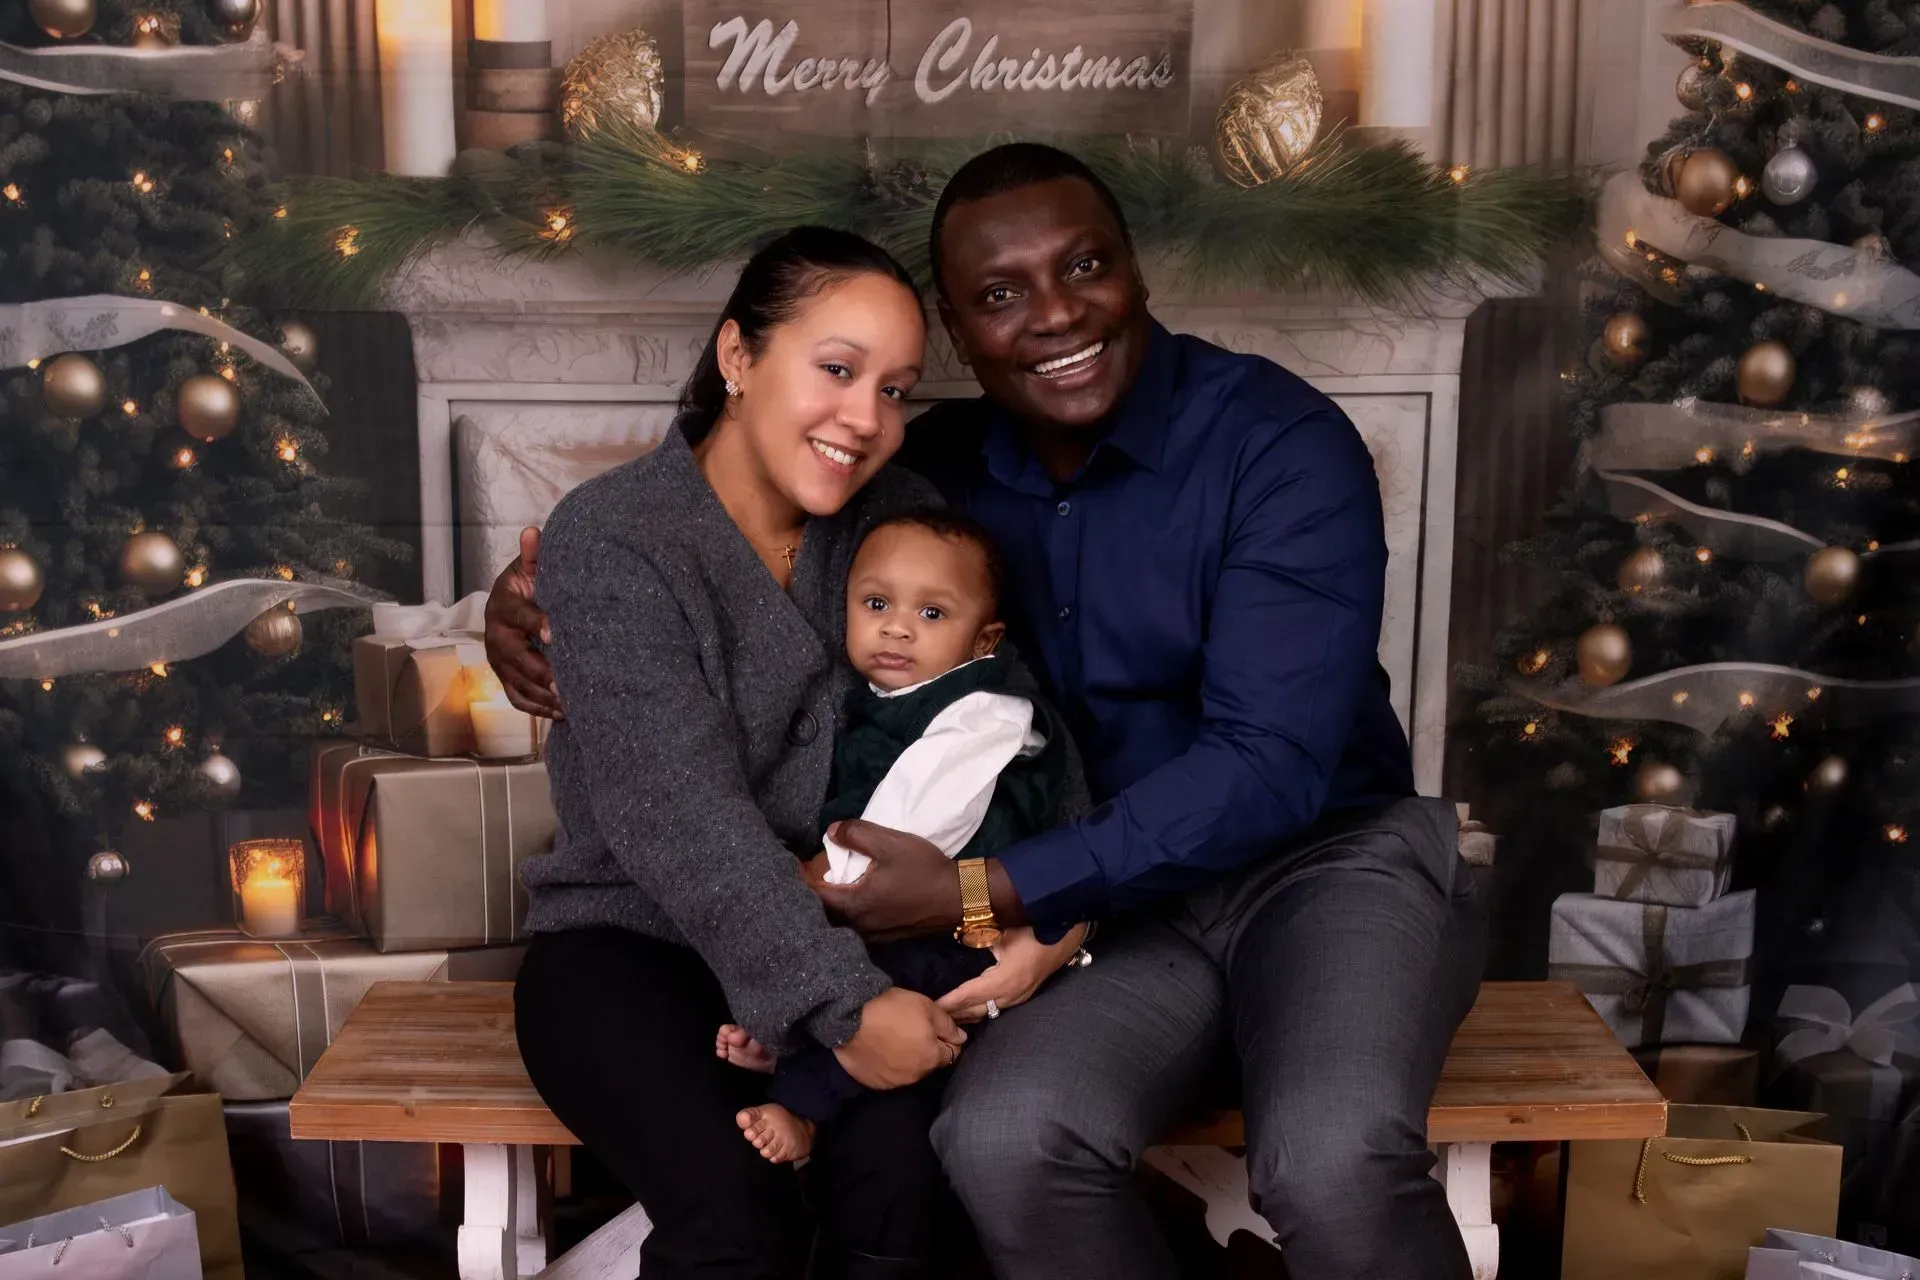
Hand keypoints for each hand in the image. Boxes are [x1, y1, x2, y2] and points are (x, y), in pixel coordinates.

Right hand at [484, 527, 562, 718]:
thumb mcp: (531, 568)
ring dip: (542, 695)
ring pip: (517, 682)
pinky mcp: (503, 677)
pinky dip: (537, 708)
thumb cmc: (529, 585)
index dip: (537, 624)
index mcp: (503, 605)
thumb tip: (533, 532)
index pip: (520, 616)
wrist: (511, 602)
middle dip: (541, 672)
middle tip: (566, 684)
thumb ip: (534, 556)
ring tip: (570, 703)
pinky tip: (562, 713)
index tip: (555, 633)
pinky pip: (517, 697)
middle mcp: (496, 635)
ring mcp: (498, 660)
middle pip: (516, 658)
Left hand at [806, 821, 960, 939]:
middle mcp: (859, 926)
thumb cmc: (924, 871)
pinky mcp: (887, 935)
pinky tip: (859, 893)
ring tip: (834, 880)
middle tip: (815, 870)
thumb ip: (856, 834)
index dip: (804, 876)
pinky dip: (852, 907)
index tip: (799, 861)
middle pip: (826, 910)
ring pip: (843, 919)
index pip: (815, 894)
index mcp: (854, 905)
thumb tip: (831, 832)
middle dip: (818, 890)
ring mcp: (874, 934)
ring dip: (836, 901)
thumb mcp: (889, 843)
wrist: (960, 898)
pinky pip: (858, 922)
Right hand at [832, 987, 966, 1088]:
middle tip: (913, 1032)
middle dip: (928, 1050)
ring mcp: (894, 1082)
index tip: (937, 1030)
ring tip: (895, 1040)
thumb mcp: (927, 1007)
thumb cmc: (891, 1008)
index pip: (952, 1054)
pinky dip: (889, 1066)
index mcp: (932, 1057)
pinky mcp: (874, 1083)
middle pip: (930, 1064)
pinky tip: (880, 1050)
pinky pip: (889, 1076)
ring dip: (908, 1060)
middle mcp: (916, 1076)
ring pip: (910, 1072)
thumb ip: (948, 1026)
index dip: (947, 1040)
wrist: (849, 1017)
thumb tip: (962, 1038)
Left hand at [938, 924, 1087, 1023]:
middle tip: (931, 1017)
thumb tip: (959, 935)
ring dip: (967, 1015)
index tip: (930, 1006)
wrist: (1066, 934)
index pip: (969, 995)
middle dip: (954, 1014)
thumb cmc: (1035, 929)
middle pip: (976, 1009)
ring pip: (988, 1011)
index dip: (949, 1002)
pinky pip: (997, 1008)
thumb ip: (981, 936)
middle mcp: (1011, 994)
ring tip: (945, 1018)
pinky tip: (969, 1012)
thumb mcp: (1004, 931)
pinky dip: (980, 1010)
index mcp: (1004, 980)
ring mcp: (1019, 997)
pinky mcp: (1024, 994)